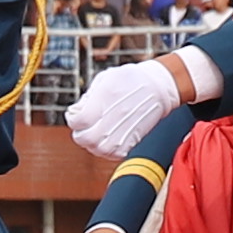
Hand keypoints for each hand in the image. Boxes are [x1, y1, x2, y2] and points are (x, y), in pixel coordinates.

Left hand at [63, 56, 186, 158]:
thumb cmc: (132, 79)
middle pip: (85, 139)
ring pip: (98, 150)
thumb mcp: (106, 78)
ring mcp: (125, 129)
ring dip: (91, 144)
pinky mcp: (134, 139)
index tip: (75, 114)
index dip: (72, 118)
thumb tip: (76, 112)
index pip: (78, 121)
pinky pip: (114, 154)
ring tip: (94, 133)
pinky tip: (106, 140)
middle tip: (83, 126)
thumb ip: (88, 96)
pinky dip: (106, 150)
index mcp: (106, 98)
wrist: (159, 87)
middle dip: (80, 133)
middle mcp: (115, 116)